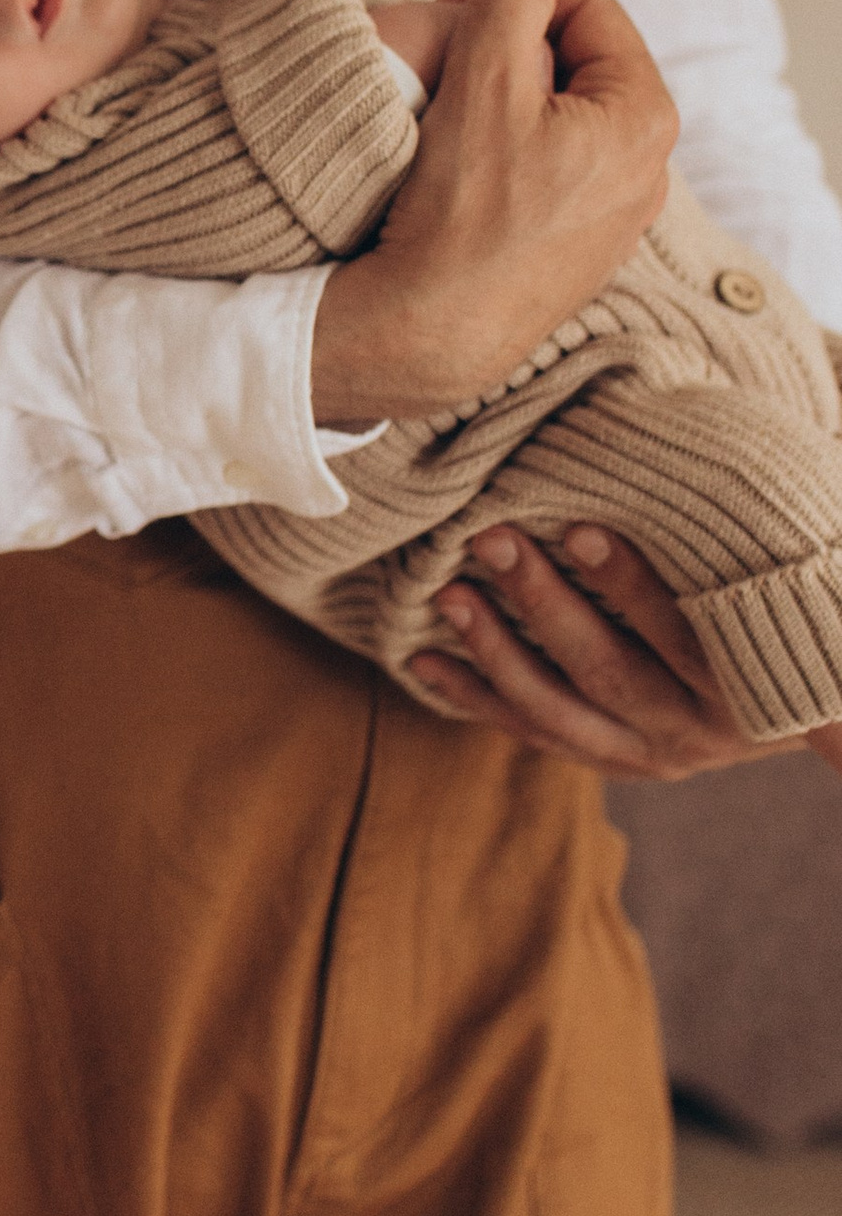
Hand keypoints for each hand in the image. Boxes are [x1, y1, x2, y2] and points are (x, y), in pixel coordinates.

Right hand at [311, 0, 674, 424]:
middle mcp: (650, 172)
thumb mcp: (484, 72)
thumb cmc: (461, 206)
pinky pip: (551, 179)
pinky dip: (510, 162)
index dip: (518, 0)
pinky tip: (463, 182)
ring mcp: (618, 222)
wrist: (432, 330)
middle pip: (579, 69)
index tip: (456, 13)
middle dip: (514, 55)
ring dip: (509, 107)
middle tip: (449, 66)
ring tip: (451, 124)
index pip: (590, 13)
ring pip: (563, 124)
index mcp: (646, 117)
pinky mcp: (580, 259)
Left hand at [410, 522, 787, 779]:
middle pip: (609, 672)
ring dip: (495, 653)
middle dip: (542, 605)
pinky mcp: (612, 761)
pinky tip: (424, 661)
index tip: (577, 529)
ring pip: (559, 712)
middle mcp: (695, 729)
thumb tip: (664, 454)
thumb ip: (714, 549)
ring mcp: (648, 754)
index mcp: (744, 683)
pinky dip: (476, 697)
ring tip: (448, 596)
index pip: (685, 636)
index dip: (630, 586)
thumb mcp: (757, 584)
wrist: (791, 702)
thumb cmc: (767, 615)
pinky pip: (535, 732)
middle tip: (491, 540)